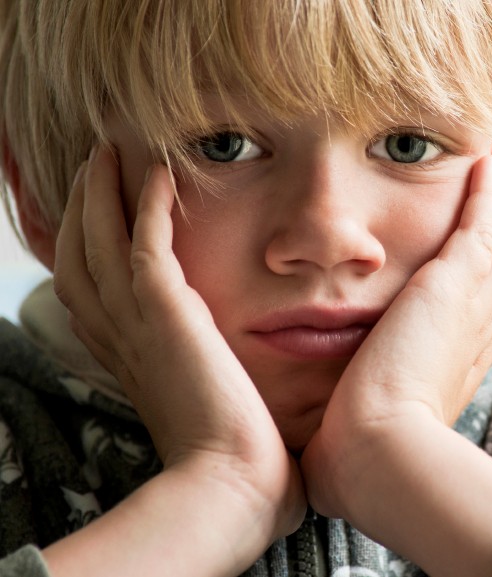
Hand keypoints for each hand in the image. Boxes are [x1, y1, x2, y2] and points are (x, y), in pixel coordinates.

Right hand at [52, 146, 305, 570]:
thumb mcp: (203, 405)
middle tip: (92, 166)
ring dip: (99, 192)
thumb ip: (205, 377)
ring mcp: (137, 324)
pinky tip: (159, 172)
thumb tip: (233, 372)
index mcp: (126, 358)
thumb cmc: (229, 456)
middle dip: (78, 208)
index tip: (97, 214)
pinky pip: (145, 243)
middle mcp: (119, 337)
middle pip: (76, 256)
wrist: (232, 484)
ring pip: (96, 240)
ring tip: (109, 153)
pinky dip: (147, 204)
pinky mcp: (168, 314)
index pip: (88, 289)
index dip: (84, 246)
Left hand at [301, 134, 491, 530]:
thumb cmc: (368, 448)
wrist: (375, 456)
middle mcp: (485, 329)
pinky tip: (486, 161)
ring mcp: (476, 307)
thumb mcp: (382, 412)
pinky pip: (486, 226)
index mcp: (469, 356)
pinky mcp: (455, 288)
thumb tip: (347, 397)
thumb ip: (378, 391)